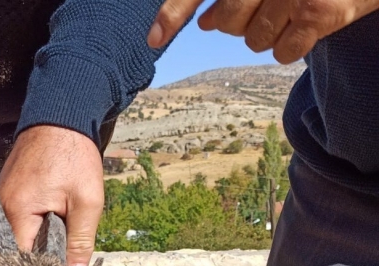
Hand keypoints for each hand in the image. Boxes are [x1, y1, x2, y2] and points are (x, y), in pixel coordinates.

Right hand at [0, 126, 103, 265]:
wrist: (61, 115)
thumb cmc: (74, 155)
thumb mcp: (87, 202)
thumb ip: (80, 243)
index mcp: (16, 213)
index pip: (18, 261)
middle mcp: (0, 209)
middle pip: (11, 252)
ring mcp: (0, 201)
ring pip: (12, 239)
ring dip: (30, 249)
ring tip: (49, 260)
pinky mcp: (5, 195)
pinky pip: (12, 224)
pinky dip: (26, 233)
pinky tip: (42, 239)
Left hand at [148, 0, 378, 62]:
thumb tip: (203, 21)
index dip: (175, 10)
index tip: (153, 37)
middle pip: (227, 21)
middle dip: (238, 21)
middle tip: (264, 3)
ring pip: (254, 40)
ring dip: (268, 33)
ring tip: (290, 7)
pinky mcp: (320, 13)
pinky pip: (282, 53)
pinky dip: (290, 47)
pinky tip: (305, 24)